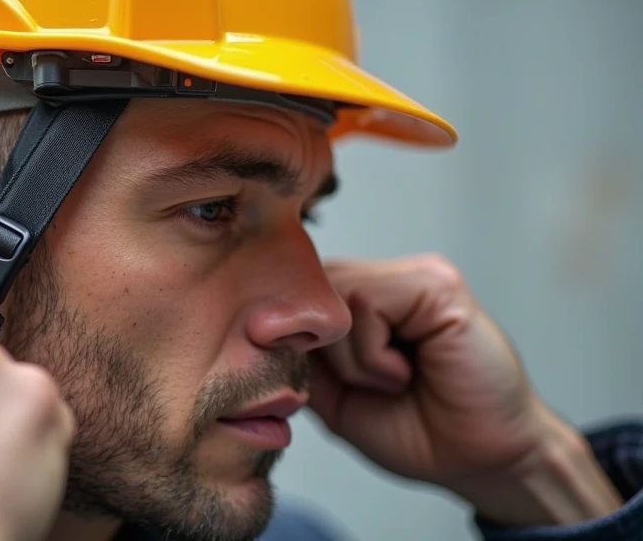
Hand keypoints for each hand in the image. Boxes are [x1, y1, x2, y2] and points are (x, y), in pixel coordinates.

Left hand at [308, 254, 621, 525]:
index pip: (298, 289)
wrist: (480, 461)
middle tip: (365, 386)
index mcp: (363, 299)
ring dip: (351, 358)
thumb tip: (257, 327)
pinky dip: (373, 355)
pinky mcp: (438, 286)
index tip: (295, 365)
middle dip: (320, 348)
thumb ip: (299, 356)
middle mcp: (387, 278)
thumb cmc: (415, 430)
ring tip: (393, 381)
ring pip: (333, 295)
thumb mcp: (334, 395)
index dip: (288, 330)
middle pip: (310, 286)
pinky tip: (406, 373)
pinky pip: (365, 305)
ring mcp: (415, 276)